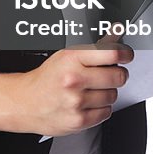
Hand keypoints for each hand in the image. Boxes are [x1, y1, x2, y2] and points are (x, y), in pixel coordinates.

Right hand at [0, 42, 133, 136]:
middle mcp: (74, 79)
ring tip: (91, 90)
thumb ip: (96, 45)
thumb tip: (117, 32)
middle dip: (117, 74)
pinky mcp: (78, 121)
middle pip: (118, 76)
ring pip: (113, 95)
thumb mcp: (68, 54)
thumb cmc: (48, 77)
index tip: (126, 55)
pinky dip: (101, 108)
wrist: (26, 103)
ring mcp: (76, 102)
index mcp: (72, 58)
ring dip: (107, 93)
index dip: (125, 53)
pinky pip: (106, 113)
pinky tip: (87, 103)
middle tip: (107, 74)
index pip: (111, 53)